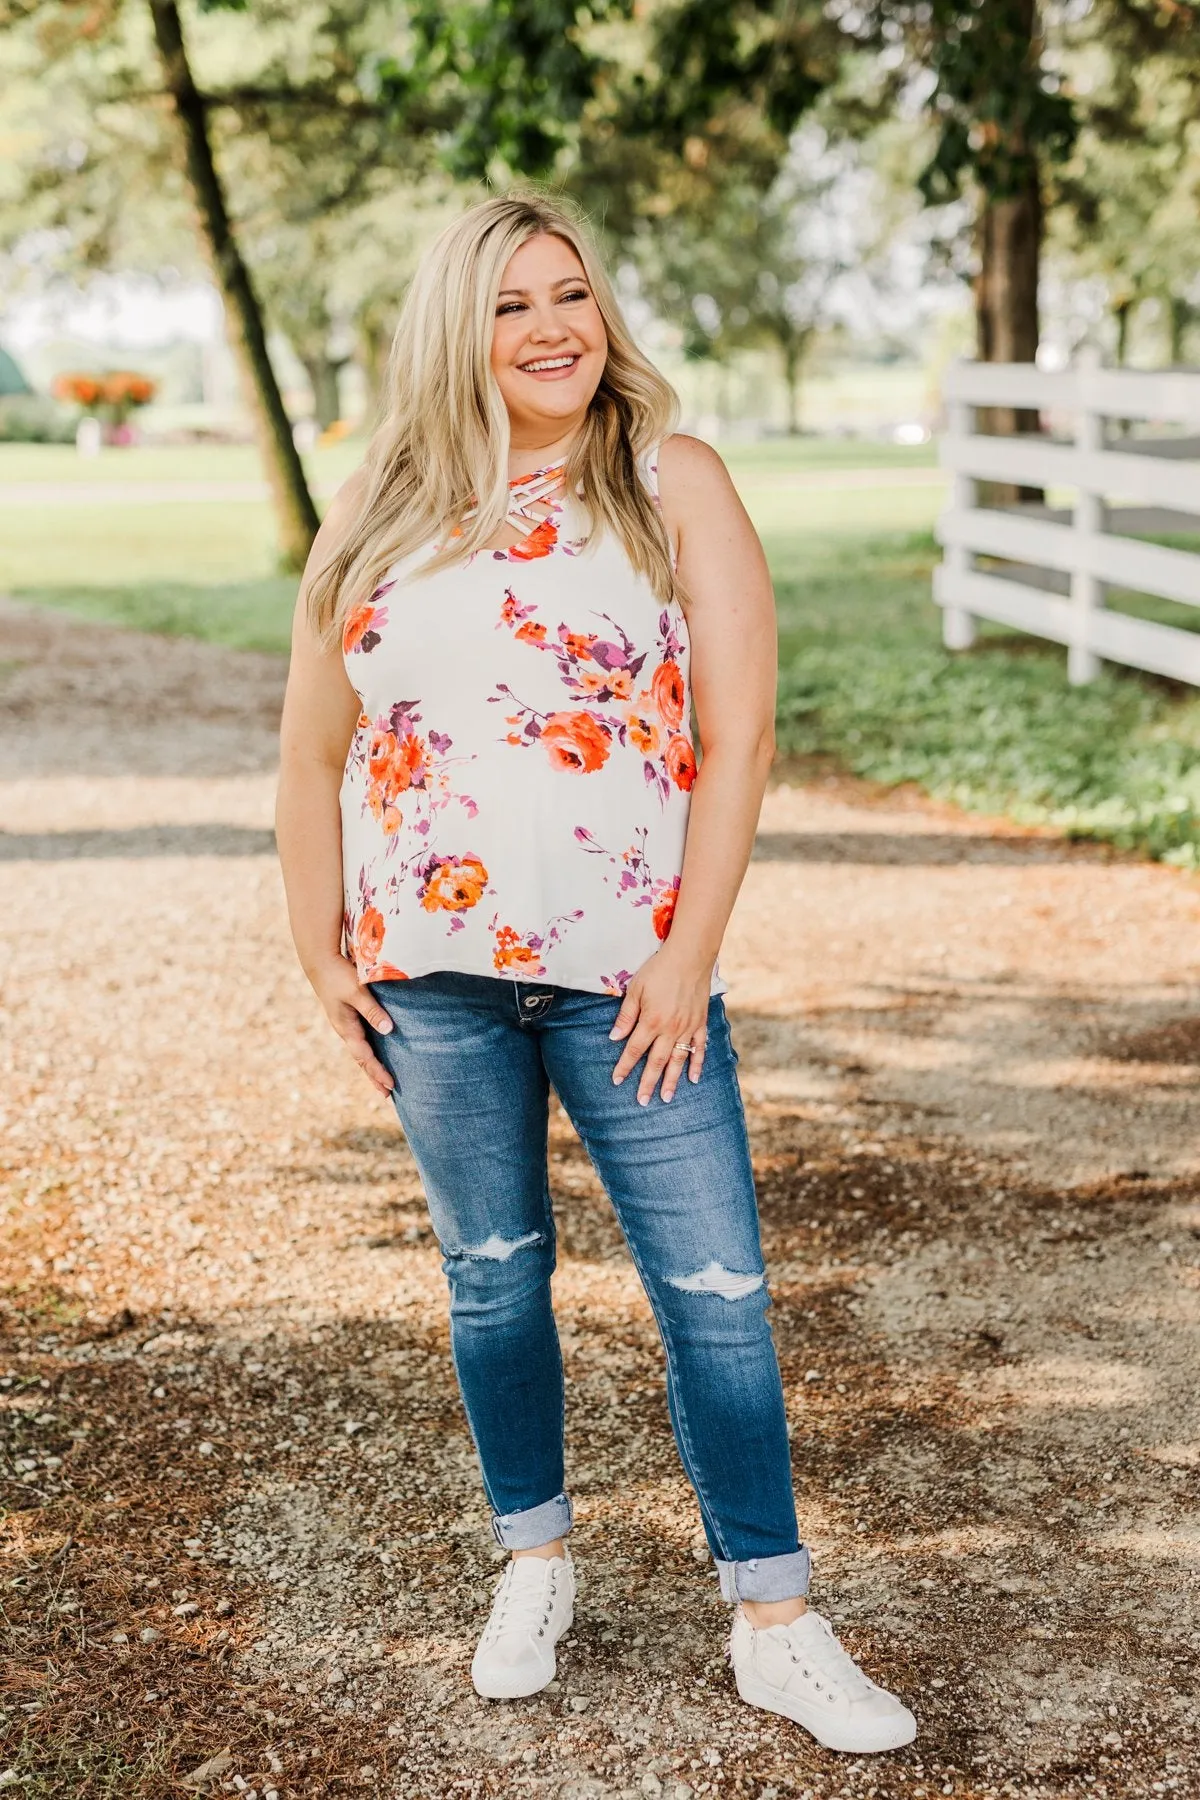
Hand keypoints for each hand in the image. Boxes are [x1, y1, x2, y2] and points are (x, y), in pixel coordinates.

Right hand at [308, 953, 394, 1095]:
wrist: (320, 961)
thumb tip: (388, 1030)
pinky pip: (361, 1038)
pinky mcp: (348, 1015)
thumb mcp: (357, 992)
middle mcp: (345, 1029)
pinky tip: (378, 1050)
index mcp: (346, 1028)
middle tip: (387, 1094)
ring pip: (361, 1050)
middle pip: (361, 1059)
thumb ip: (372, 1010)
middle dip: (373, 1076)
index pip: (364, 1056)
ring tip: (382, 1080)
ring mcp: (346, 1023)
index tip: (390, 1085)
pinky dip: (370, 1050)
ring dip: (371, 1065)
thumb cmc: (338, 975)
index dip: (377, 1072)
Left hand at [608, 946, 710, 1103]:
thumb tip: (614, 1038)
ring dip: (672, 1081)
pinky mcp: (700, 1023)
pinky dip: (697, 1064)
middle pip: (656, 1061)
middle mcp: (670, 1029)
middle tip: (642, 1101)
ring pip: (678, 1060)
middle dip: (647, 1082)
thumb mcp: (635, 989)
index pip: (634, 1050)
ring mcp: (688, 1028)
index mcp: (651, 1021)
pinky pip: (699, 1048)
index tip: (616, 1081)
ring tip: (665, 1098)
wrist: (690, 956)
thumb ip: (626, 1016)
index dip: (624, 1066)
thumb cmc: (658, 970)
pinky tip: (693, 1078)